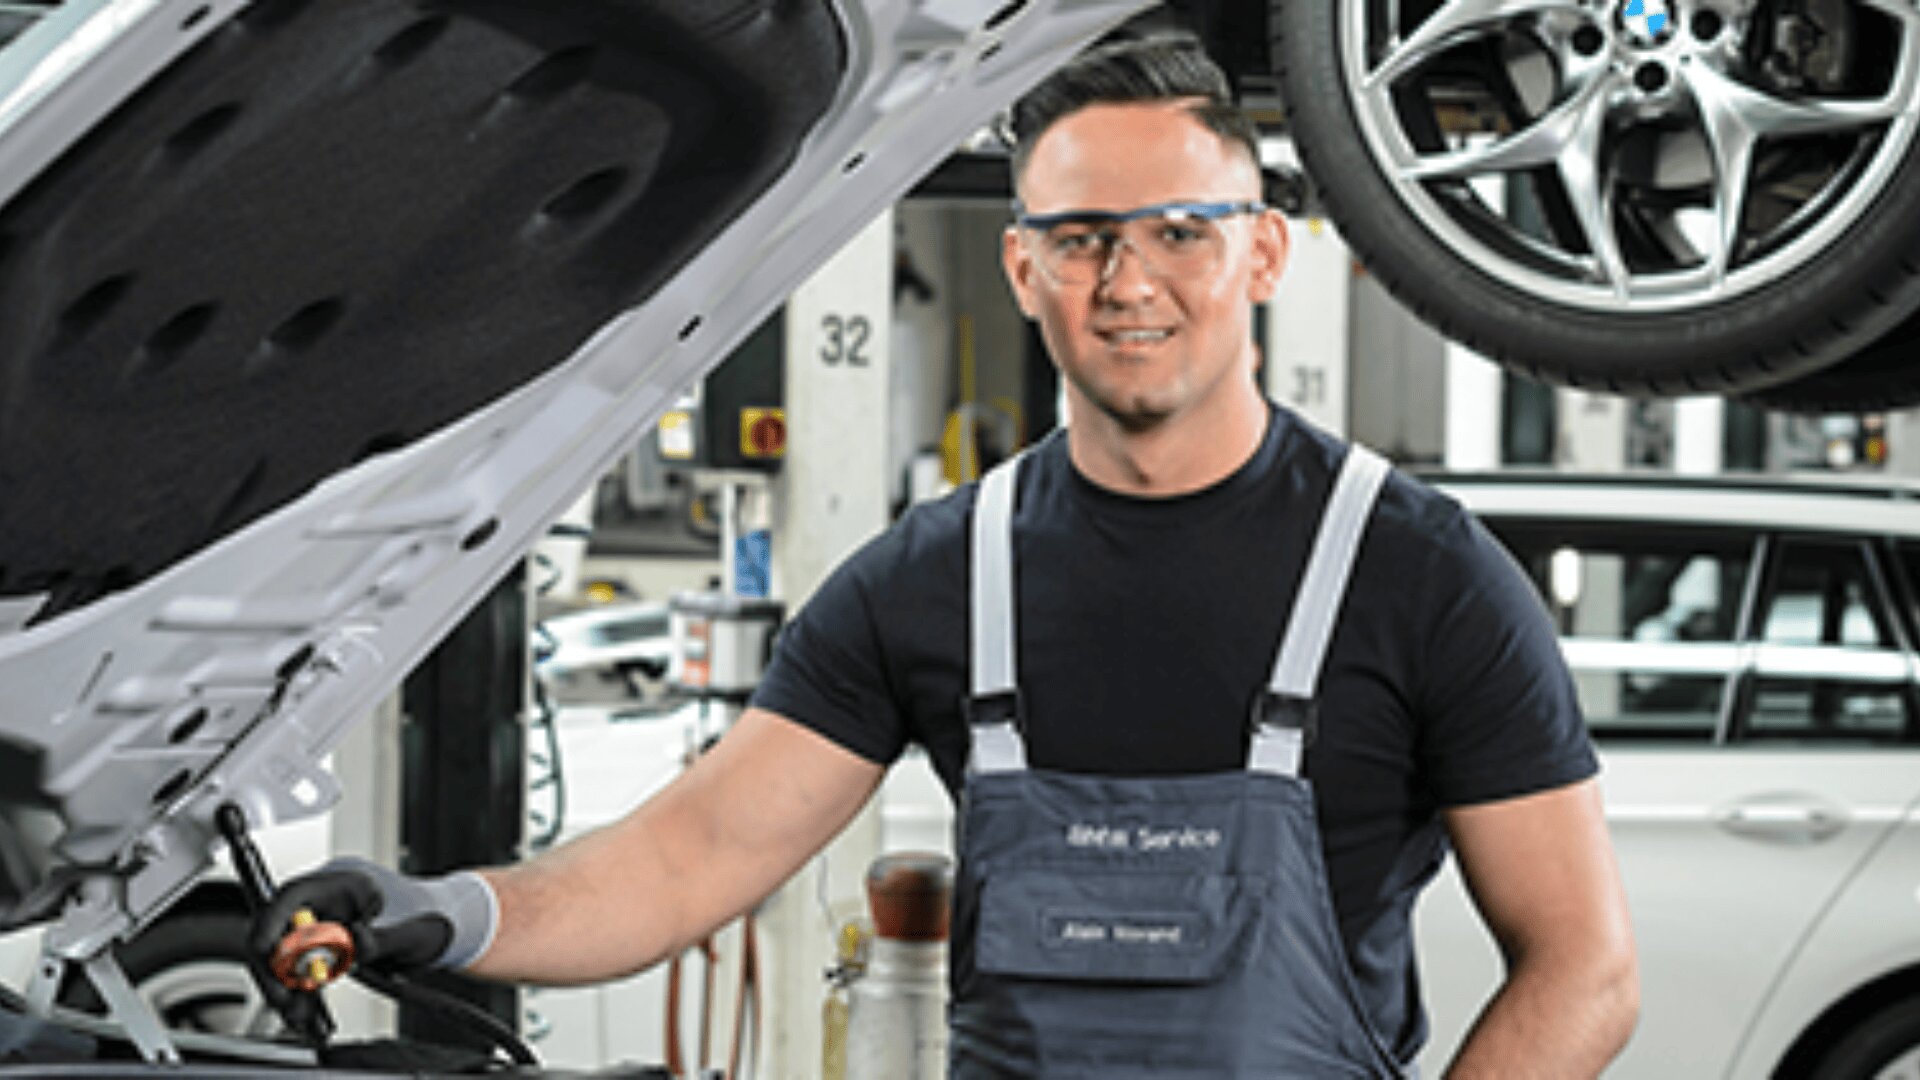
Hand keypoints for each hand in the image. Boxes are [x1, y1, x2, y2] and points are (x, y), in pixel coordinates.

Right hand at [247, 857, 495, 1028]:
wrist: (451, 929)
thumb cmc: (435, 917)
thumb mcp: (412, 931)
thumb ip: (381, 938)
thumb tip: (354, 942)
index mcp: (346, 880)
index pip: (293, 895)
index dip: (273, 921)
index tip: (267, 948)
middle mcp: (330, 901)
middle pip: (282, 929)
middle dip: (278, 965)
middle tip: (284, 997)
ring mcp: (328, 925)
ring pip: (291, 955)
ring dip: (290, 985)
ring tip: (300, 1014)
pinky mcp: (330, 949)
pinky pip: (307, 972)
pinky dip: (305, 993)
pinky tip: (308, 1014)